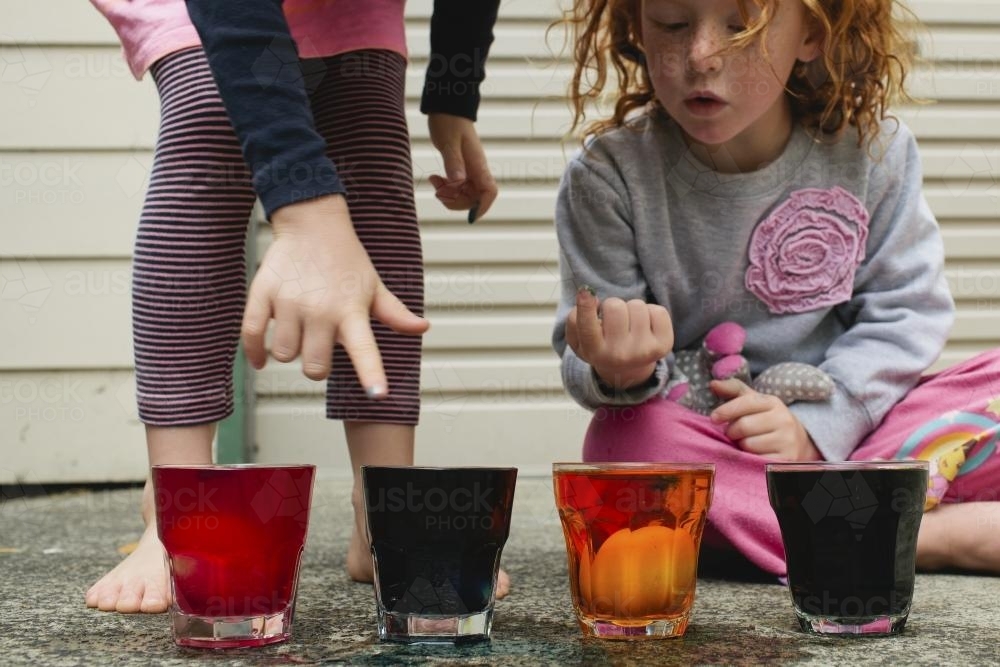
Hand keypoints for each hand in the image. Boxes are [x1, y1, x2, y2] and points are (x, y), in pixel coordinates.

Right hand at [243, 194, 428, 394]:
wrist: (312, 224)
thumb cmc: (346, 260)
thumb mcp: (374, 286)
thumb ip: (395, 313)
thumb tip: (423, 328)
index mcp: (351, 310)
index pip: (365, 349)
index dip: (371, 374)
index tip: (378, 395)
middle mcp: (320, 309)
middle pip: (314, 367)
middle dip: (317, 367)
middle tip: (319, 347)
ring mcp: (289, 302)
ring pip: (284, 353)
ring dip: (290, 352)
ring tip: (298, 333)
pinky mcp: (262, 293)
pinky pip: (251, 334)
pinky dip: (254, 353)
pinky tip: (262, 358)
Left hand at [427, 113, 497, 221]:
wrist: (447, 108)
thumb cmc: (449, 122)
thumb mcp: (449, 142)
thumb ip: (453, 163)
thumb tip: (458, 184)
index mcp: (478, 165)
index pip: (489, 192)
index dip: (483, 206)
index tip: (470, 216)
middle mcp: (477, 170)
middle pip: (474, 198)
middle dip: (455, 201)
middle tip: (438, 188)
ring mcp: (469, 170)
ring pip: (464, 194)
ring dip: (448, 194)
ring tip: (434, 179)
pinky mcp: (461, 169)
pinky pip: (457, 187)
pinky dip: (446, 187)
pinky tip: (435, 178)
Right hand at [564, 287, 672, 389]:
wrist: (627, 370)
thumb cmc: (600, 346)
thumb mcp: (579, 340)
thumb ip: (575, 320)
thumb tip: (589, 295)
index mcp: (595, 353)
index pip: (587, 327)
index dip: (585, 306)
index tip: (585, 291)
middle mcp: (619, 355)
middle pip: (614, 307)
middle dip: (612, 306)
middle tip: (613, 320)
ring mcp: (644, 351)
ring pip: (637, 306)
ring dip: (632, 309)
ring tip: (629, 325)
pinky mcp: (664, 345)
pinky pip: (658, 311)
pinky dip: (651, 313)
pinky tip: (645, 327)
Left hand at [709, 379, 820, 459]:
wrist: (797, 442)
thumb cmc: (765, 419)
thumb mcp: (753, 402)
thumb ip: (733, 390)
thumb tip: (713, 384)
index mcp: (773, 402)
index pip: (745, 403)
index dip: (725, 410)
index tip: (713, 418)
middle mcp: (784, 420)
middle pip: (743, 426)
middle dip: (732, 431)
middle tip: (734, 434)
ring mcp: (787, 441)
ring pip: (748, 445)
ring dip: (740, 446)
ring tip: (746, 443)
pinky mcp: (786, 460)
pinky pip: (756, 460)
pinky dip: (749, 458)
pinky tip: (754, 454)